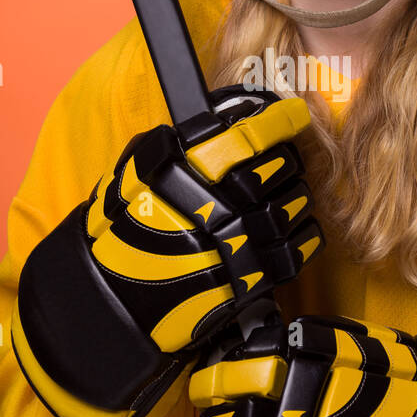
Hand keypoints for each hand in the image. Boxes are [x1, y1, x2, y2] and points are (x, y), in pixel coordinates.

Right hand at [14, 85, 323, 416]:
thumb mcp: (133, 176)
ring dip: (296, 196)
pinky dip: (304, 234)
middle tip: (284, 159)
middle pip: (278, 168)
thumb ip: (174, 146)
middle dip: (287, 160)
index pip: (246, 136)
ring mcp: (238, 246)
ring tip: (284, 196)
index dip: (277, 121)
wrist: (112, 303)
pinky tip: (293, 229)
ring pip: (294, 205)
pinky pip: (298, 247)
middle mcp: (215, 207)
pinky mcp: (252, 281)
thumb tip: (222, 121)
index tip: (293, 113)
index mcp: (184, 174)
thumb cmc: (120, 234)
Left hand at [188, 313, 416, 416]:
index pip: (251, 367)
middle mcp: (309, 412)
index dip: (224, 373)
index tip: (212, 376)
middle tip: (218, 415)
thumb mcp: (376, 351)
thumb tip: (281, 339)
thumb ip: (329, 345)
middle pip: (240, 414)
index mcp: (320, 370)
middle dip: (222, 416)